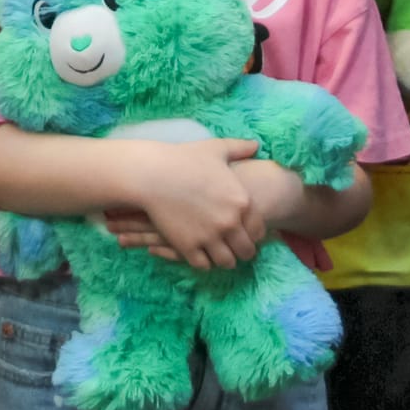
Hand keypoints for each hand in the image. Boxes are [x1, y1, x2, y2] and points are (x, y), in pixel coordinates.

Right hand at [125, 137, 266, 270]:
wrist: (151, 173)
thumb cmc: (183, 158)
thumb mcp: (215, 149)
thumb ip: (239, 148)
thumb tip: (256, 145)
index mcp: (241, 202)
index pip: (259, 230)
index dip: (252, 233)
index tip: (244, 232)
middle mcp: (230, 222)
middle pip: (246, 251)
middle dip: (240, 250)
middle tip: (231, 247)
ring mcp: (209, 237)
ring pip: (227, 262)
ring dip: (223, 259)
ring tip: (217, 253)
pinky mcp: (189, 246)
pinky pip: (204, 265)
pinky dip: (203, 262)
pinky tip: (199, 253)